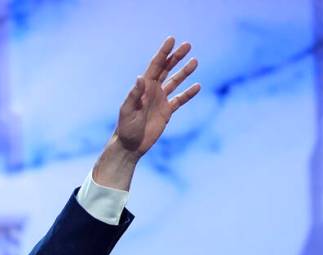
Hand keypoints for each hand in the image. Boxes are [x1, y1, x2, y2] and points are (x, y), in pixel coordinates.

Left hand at [93, 36, 200, 189]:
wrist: (130, 146)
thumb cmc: (125, 128)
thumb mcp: (128, 110)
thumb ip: (135, 94)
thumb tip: (141, 77)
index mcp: (143, 87)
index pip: (155, 65)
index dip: (163, 52)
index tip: (172, 40)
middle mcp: (152, 91)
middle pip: (166, 69)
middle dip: (176, 57)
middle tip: (188, 45)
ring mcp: (160, 100)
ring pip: (175, 82)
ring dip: (184, 72)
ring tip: (195, 61)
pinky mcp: (166, 112)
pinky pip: (179, 100)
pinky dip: (188, 93)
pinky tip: (197, 86)